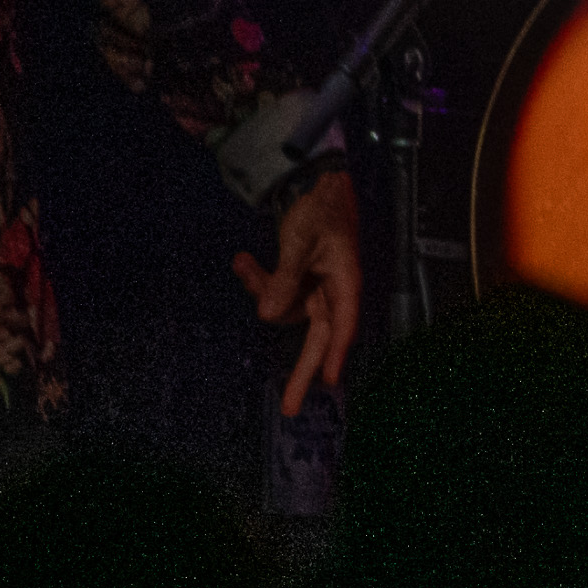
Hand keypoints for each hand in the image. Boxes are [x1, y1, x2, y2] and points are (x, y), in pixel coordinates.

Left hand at [235, 167, 361, 416]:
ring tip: (243, 263)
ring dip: (261, 291)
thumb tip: (267, 316)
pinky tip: (242, 260)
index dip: (334, 354)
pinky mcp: (299, 280)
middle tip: (289, 407)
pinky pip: (276, 292)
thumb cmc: (321, 206)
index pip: (341, 325)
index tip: (327, 382)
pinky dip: (258, 279)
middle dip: (302, 371)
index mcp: (344, 281)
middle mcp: (332, 290)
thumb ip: (284, 279)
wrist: (316, 180)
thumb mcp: (300, 240)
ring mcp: (315, 287)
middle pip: (318, 337)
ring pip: (285, 310)